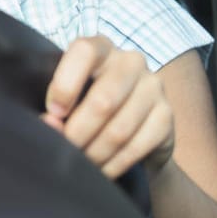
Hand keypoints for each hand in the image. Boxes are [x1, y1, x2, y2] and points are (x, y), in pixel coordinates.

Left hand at [42, 35, 174, 178]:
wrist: (131, 124)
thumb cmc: (86, 103)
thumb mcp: (68, 97)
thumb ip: (56, 106)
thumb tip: (50, 123)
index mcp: (101, 47)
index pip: (84, 52)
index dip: (65, 85)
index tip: (53, 113)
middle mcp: (131, 61)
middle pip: (103, 101)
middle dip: (78, 133)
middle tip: (64, 149)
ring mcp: (153, 87)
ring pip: (119, 130)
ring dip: (94, 154)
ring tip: (80, 163)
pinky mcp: (166, 115)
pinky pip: (136, 147)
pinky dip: (114, 164)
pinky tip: (101, 170)